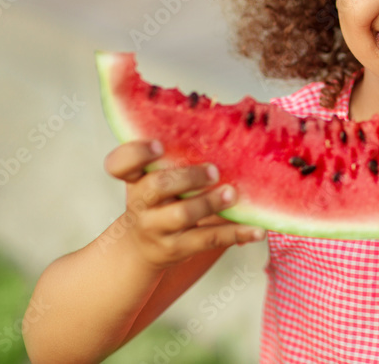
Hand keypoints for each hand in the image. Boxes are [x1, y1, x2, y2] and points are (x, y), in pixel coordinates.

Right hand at [104, 140, 265, 269]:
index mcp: (135, 179)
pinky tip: (257, 230)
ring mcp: (157, 228)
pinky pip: (208, 239)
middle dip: (187, 177)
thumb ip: (174, 159)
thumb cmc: (156, 202)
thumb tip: (224, 128)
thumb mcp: (153, 180)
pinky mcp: (177, 248)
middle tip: (214, 170)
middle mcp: (142, 203)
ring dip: (209, 202)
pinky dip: (236, 234)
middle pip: (156, 186)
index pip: (121, 163)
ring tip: (232, 194)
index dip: (137, 153)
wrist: (139, 249)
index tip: (159, 145)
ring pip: (182, 215)